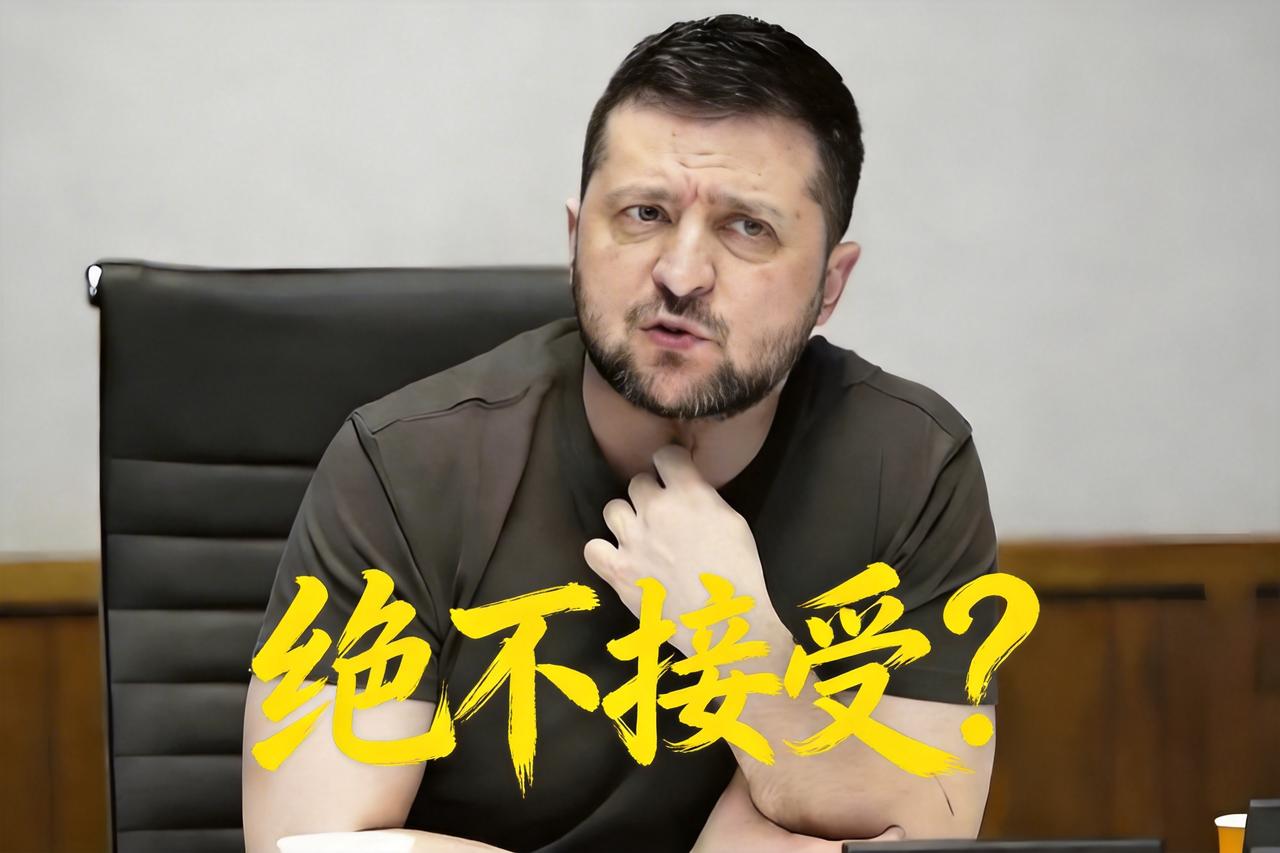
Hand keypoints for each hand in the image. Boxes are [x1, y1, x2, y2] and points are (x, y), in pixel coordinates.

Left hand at [582, 444, 790, 658]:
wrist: (723, 621)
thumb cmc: (739, 573)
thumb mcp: (734, 522)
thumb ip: (706, 499)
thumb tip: (689, 490)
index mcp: (688, 494)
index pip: (665, 455)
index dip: (671, 464)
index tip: (675, 475)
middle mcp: (655, 510)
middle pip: (637, 483)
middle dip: (650, 495)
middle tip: (664, 515)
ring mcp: (632, 540)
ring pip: (612, 509)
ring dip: (626, 518)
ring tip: (640, 535)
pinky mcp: (617, 571)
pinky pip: (592, 548)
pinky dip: (604, 551)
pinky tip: (620, 558)